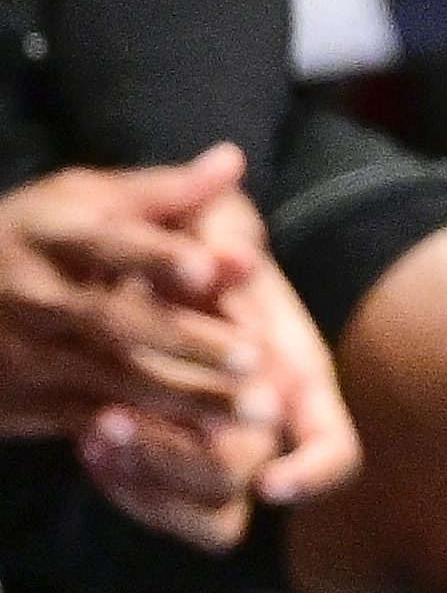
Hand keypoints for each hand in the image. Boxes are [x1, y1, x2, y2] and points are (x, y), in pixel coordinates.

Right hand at [0, 150, 269, 447]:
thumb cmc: (31, 240)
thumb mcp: (80, 201)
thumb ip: (162, 191)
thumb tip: (234, 160)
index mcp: (56, 235)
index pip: (115, 245)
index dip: (165, 257)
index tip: (224, 266)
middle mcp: (38, 295)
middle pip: (116, 320)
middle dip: (189, 341)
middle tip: (260, 357)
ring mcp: (28, 354)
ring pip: (113, 379)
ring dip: (187, 398)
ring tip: (258, 412)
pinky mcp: (25, 402)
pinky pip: (89, 422)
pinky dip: (145, 436)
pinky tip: (199, 447)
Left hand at [82, 191, 358, 549]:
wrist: (146, 265)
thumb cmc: (192, 239)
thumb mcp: (209, 219)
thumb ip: (225, 233)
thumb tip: (234, 257)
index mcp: (295, 373)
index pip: (332, 448)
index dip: (311, 472)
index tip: (269, 482)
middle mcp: (263, 420)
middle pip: (241, 477)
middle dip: (178, 457)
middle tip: (119, 421)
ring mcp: (215, 444)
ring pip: (200, 509)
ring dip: (145, 470)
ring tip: (98, 425)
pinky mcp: (163, 458)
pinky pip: (151, 502)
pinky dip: (119, 478)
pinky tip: (88, 431)